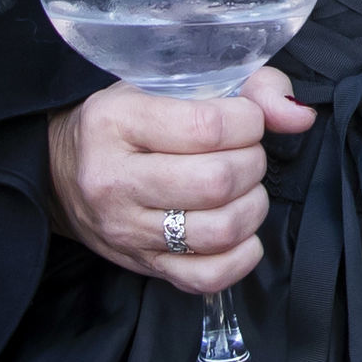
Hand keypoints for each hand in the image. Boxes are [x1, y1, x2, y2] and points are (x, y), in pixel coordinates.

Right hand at [44, 66, 314, 294]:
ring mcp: (124, 231)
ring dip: (251, 207)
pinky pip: (205, 278)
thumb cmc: (128, 120)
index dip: (248, 122)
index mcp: (117, 121)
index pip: (207, 127)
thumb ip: (248, 88)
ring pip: (218, 232)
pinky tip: (241, 234)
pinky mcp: (138, 266)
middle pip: (217, 182)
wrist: (61, 172)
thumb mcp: (172, 83)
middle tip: (244, 154)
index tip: (246, 120)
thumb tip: (299, 116)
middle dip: (252, 163)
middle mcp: (113, 180)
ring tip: (243, 190)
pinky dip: (240, 258)